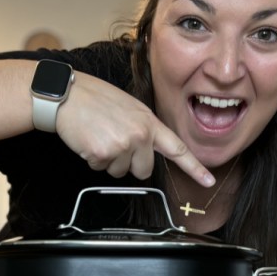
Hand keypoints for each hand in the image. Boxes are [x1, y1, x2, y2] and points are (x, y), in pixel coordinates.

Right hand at [54, 72, 214, 186]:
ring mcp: (123, 144)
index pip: (178, 149)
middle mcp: (141, 135)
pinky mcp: (104, 153)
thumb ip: (144, 129)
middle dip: (128, 163)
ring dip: (108, 160)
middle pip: (143, 171)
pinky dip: (93, 159)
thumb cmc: (95, 99)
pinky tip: (89, 140)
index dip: (194, 167)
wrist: (68, 95)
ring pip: (120, 172)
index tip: (208, 180)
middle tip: (113, 140)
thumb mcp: (130, 108)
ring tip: (100, 136)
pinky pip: (101, 168)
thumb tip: (147, 152)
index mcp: (150, 123)